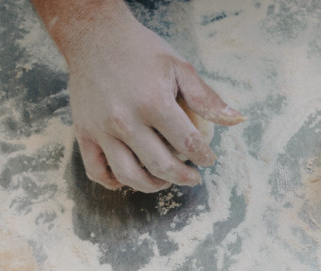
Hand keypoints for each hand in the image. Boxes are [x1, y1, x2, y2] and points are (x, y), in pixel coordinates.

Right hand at [39, 2, 243, 192]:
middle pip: (161, 166)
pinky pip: (96, 170)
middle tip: (192, 177)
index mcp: (153, 103)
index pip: (188, 143)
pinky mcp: (84, 133)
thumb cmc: (140, 51)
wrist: (94, 36)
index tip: (208, 160)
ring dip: (152, 185)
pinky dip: (113, 182)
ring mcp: (102, 130)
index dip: (203, 156)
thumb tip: (236, 120)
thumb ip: (206, 98)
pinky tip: (128, 179)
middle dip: (183, 177)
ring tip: (164, 180)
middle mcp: (126, 120)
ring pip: (129, 175)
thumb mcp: (179, 67)